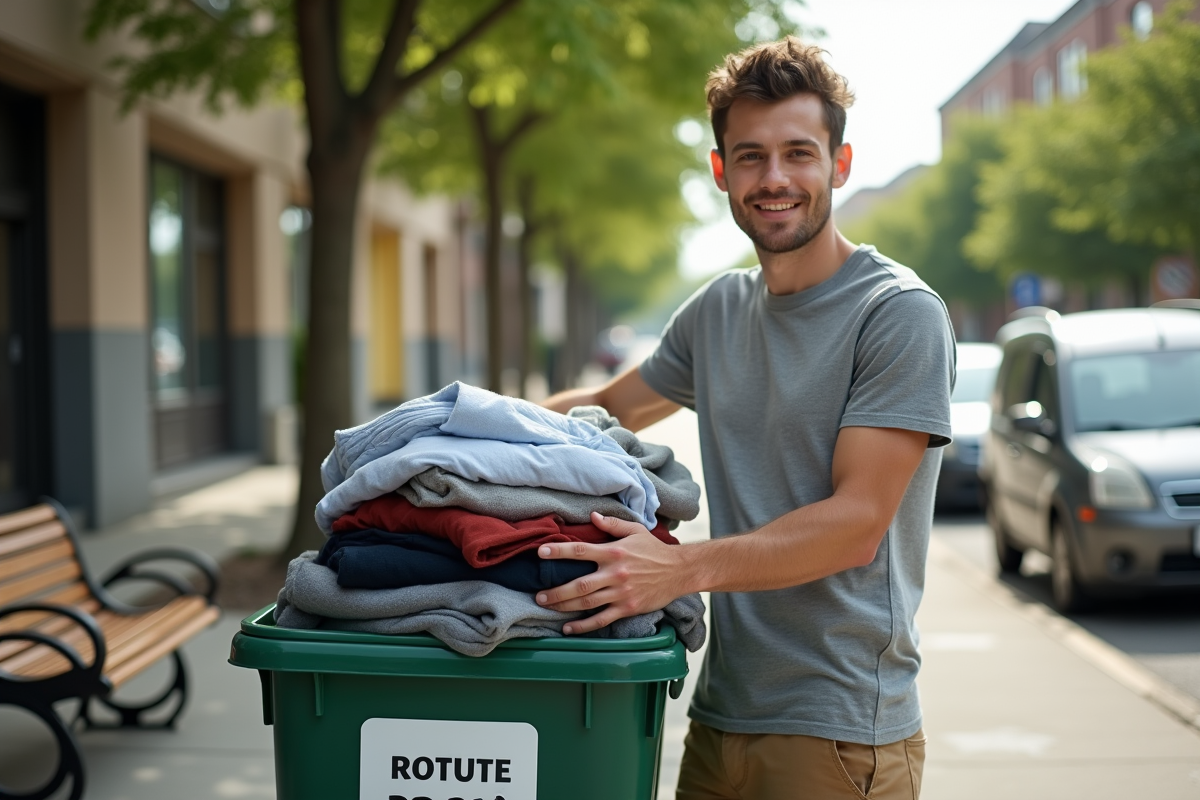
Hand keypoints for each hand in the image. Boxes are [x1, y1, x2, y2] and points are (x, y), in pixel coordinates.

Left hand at [535, 512, 691, 633]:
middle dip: (556, 592)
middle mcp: (615, 574)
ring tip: (547, 607)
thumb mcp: (635, 530)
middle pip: (579, 585)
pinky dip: (583, 626)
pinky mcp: (627, 608)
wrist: (679, 571)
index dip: (559, 552)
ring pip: (587, 603)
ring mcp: (621, 593)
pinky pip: (601, 619)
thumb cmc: (654, 550)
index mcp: (614, 552)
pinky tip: (568, 628)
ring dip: (564, 607)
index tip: (541, 553)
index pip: (581, 551)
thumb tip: (592, 516)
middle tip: (538, 595)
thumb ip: (612, 524)